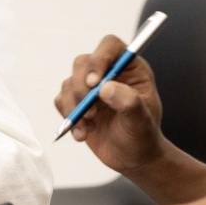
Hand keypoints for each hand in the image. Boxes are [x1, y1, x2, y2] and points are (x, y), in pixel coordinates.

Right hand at [54, 34, 166, 175]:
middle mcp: (108, 73)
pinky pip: (61, 101)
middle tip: (91, 111)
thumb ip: (129, 102)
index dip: (99, 58)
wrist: (133, 157)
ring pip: (69, 83)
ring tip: (88, 127)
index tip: (94, 82)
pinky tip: (83, 133)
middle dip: (81, 88)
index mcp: (130, 68)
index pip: (110, 47)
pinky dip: (68, 118)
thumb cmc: (143, 135)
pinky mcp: (77, 103)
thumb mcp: (142, 121)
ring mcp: (90, 88)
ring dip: (74, 107)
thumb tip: (106, 88)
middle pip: (83, 63)